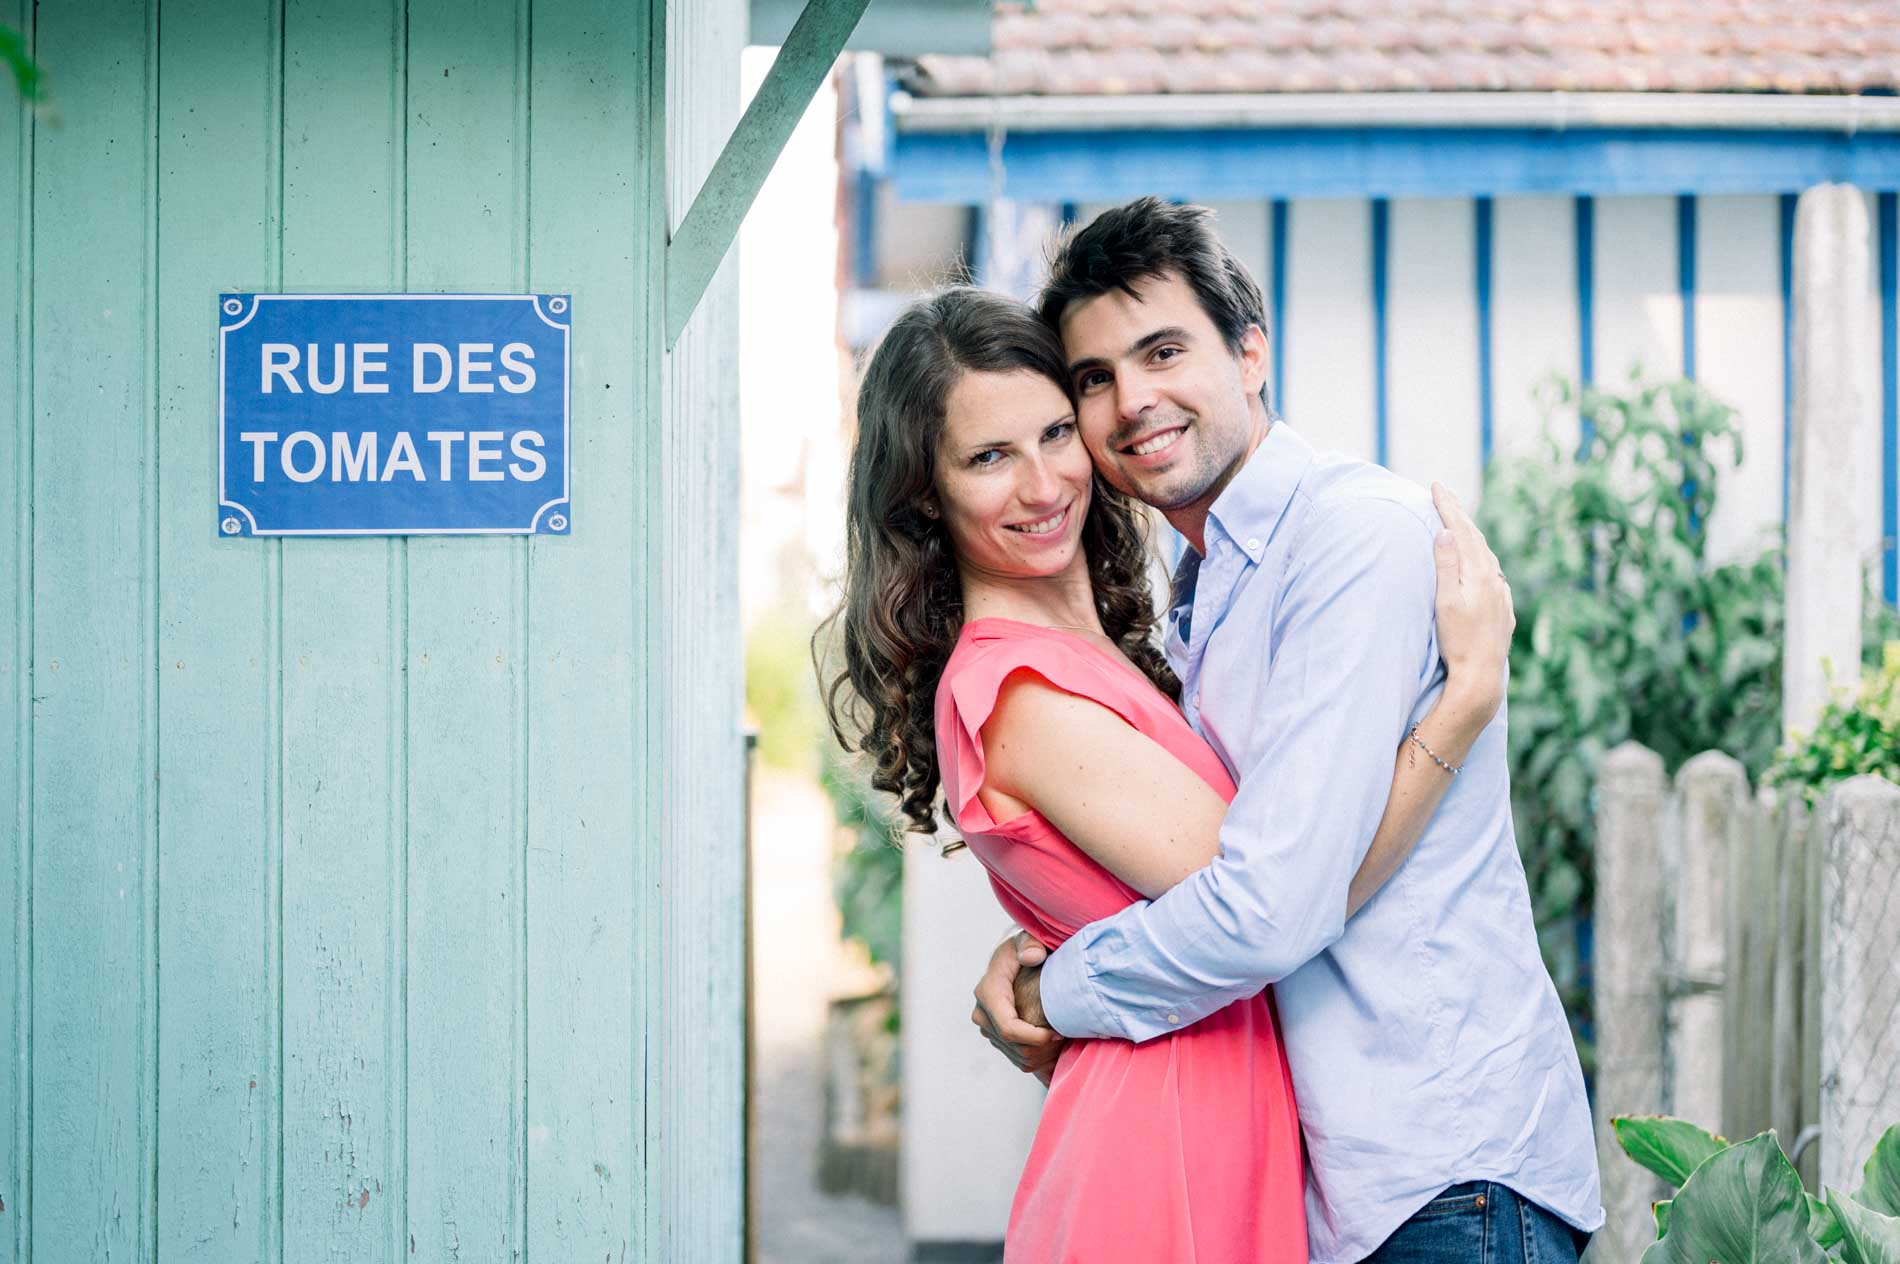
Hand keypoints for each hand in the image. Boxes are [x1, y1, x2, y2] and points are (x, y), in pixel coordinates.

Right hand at [971, 930, 1064, 1077]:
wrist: (1015, 955)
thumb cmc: (1026, 945)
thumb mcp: (1028, 936)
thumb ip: (1031, 943)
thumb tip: (1031, 956)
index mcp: (988, 992)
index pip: (1009, 1029)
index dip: (1036, 1037)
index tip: (1059, 1032)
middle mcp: (982, 1012)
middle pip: (1015, 1047)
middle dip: (1044, 1048)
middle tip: (1068, 1035)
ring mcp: (988, 1027)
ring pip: (1019, 1058)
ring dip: (1045, 1055)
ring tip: (1064, 1037)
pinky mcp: (997, 1037)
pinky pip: (1020, 1060)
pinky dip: (1041, 1058)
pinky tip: (1057, 1043)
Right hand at [1429, 482, 1513, 724]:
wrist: (1482, 676)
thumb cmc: (1458, 641)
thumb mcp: (1446, 601)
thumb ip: (1446, 565)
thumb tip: (1445, 531)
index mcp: (1479, 572)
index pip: (1461, 530)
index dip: (1448, 506)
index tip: (1435, 486)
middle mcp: (1494, 579)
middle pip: (1476, 538)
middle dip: (1459, 514)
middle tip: (1444, 494)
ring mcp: (1501, 595)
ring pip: (1486, 555)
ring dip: (1471, 536)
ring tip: (1459, 523)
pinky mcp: (1503, 611)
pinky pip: (1493, 574)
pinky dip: (1482, 559)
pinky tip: (1481, 563)